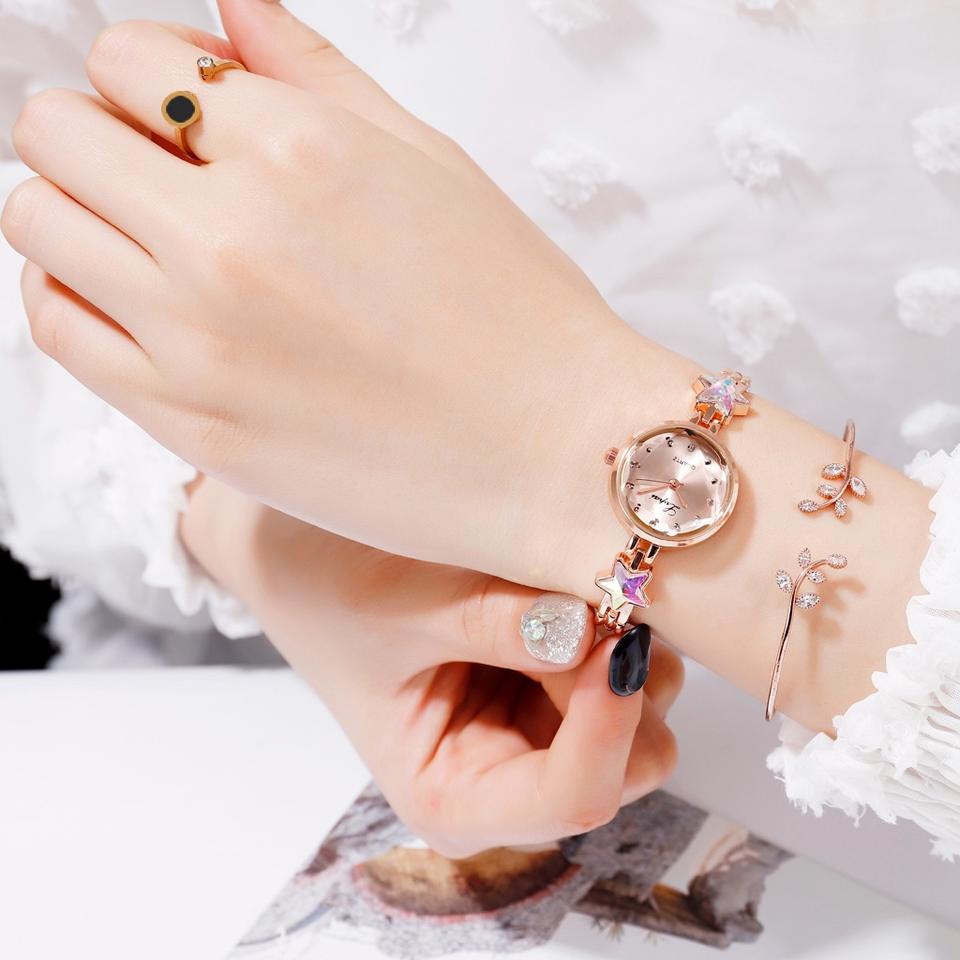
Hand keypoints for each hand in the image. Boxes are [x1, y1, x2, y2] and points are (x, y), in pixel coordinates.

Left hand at [1, 0, 671, 588]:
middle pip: (54, 133)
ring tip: (147, 242)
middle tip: (155, 170)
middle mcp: (229, 240)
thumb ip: (315, 73)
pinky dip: (72, 296)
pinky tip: (137, 305)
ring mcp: (198, 339)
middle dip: (96, 133)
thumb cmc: (518, 314)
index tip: (188, 115)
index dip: (151, 76)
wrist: (555, 452)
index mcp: (300, 153)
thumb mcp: (432, 164)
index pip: (129, 58)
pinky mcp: (190, 423)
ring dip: (76, 212)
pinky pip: (56, 327)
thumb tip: (226, 8)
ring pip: (36, 223)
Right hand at [181, 476, 681, 857]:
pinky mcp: (553, 685)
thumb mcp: (400, 608)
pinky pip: (620, 665)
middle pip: (626, 763)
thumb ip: (494, 624)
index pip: (572, 797)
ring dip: (618, 647)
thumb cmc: (327, 591)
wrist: (304, 553)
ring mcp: (539, 731)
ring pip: (639, 713)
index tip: (616, 638)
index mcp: (455, 796)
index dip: (608, 723)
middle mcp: (509, 781)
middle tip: (582, 599)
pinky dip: (611, 626)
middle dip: (619, 684)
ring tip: (547, 584)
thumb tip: (587, 631)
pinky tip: (555, 584)